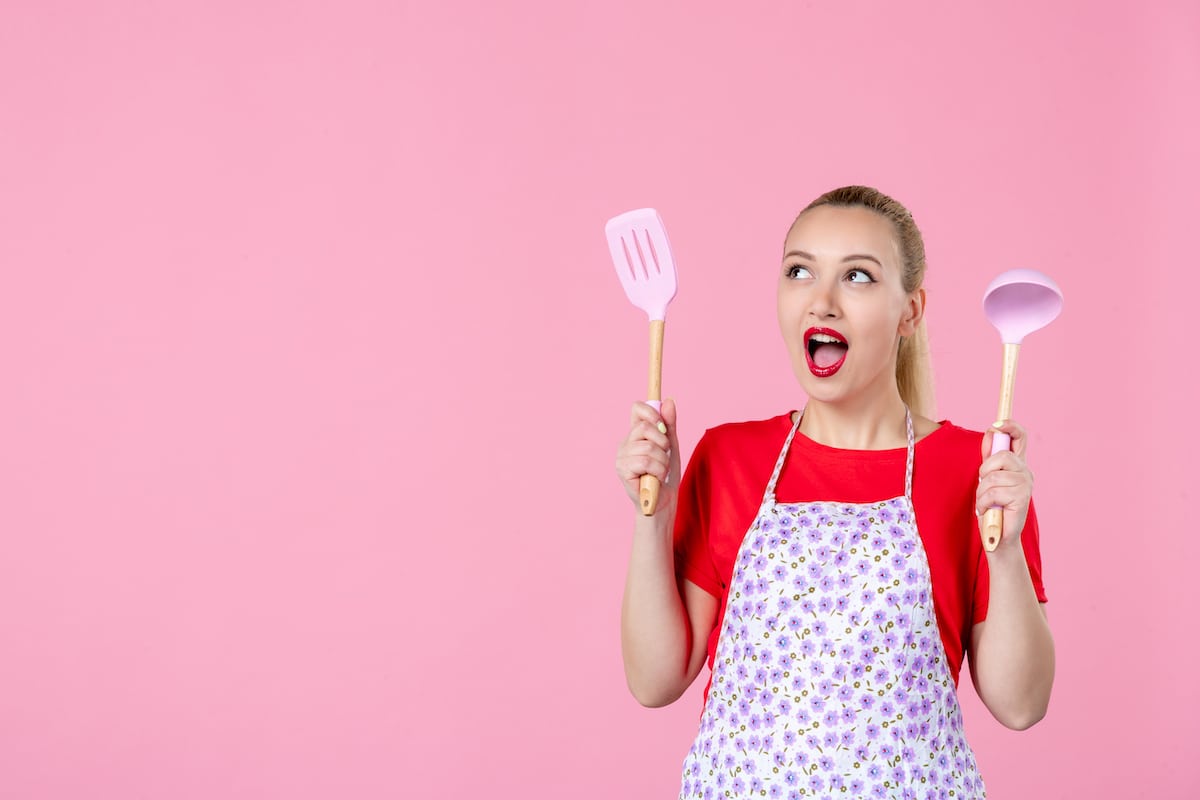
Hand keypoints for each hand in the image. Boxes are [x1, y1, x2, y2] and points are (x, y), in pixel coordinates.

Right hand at [615, 398, 680, 515]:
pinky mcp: (622, 470)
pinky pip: (646, 462)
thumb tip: (669, 400)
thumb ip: (669, 424)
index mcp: (636, 434)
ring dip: (663, 461)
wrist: (664, 503)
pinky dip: (659, 470)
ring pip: (648, 447)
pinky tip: (656, 478)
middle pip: (644, 427)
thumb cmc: (665, 476)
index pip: (637, 408)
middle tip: (665, 456)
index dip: (652, 412)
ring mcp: (622, 457)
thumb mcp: (671, 446)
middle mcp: (626, 443)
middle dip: (662, 442)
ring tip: (661, 471)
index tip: (663, 425)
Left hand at [976, 420, 1033, 546]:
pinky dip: (984, 503)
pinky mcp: (1022, 498)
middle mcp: (1025, 472)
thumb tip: (991, 432)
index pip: (1020, 437)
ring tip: (986, 503)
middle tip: (984, 487)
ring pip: (993, 476)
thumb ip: (989, 458)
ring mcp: (1026, 484)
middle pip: (1001, 456)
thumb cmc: (992, 507)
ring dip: (982, 492)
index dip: (1010, 427)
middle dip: (985, 471)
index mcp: (1017, 465)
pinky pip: (993, 492)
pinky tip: (988, 510)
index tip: (997, 425)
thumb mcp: (987, 479)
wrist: (997, 536)